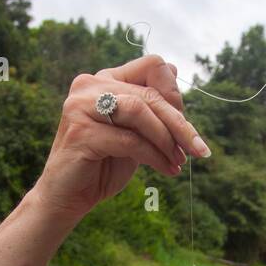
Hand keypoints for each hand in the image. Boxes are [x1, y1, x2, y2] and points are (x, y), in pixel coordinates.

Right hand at [33, 54, 211, 223]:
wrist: (68, 198)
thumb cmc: (103, 166)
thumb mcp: (135, 134)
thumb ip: (151, 108)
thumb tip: (174, 70)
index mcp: (103, 80)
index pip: (151, 67)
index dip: (174, 93)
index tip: (186, 126)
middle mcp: (90, 86)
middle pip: (149, 93)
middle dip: (179, 124)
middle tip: (198, 150)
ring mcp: (82, 106)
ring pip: (140, 111)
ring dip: (166, 139)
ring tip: (178, 161)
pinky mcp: (81, 132)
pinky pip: (130, 140)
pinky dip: (154, 156)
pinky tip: (166, 170)